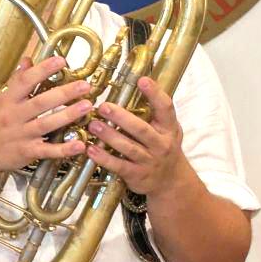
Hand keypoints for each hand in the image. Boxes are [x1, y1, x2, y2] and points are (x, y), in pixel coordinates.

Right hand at [0, 56, 91, 175]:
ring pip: (46, 124)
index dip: (43, 70)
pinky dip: (64, 149)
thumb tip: (28, 61)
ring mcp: (20, 135)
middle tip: (84, 85)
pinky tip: (79, 145)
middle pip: (40, 103)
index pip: (25, 82)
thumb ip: (15, 81)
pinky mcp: (27, 152)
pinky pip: (47, 150)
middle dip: (64, 93)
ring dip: (68, 115)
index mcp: (6, 101)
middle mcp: (13, 117)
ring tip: (87, 106)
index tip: (60, 60)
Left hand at [85, 77, 186, 195]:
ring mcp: (150, 161)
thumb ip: (153, 112)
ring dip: (109, 136)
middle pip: (141, 129)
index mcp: (169, 128)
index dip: (155, 94)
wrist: (170, 181)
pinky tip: (90, 149)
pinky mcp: (137, 175)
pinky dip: (104, 158)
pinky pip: (119, 165)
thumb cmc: (162, 147)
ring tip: (92, 125)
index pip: (166, 108)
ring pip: (128, 147)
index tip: (142, 80)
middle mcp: (161, 144)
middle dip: (122, 118)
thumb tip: (135, 82)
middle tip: (103, 106)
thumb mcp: (165, 129)